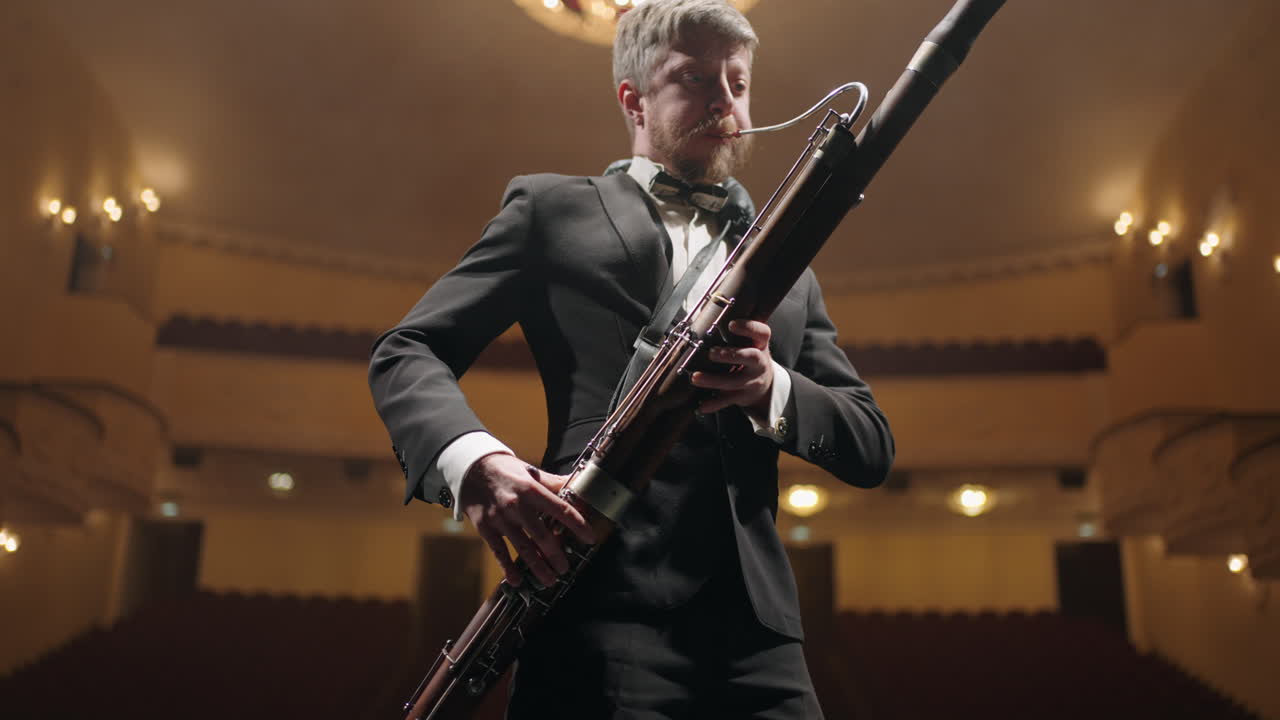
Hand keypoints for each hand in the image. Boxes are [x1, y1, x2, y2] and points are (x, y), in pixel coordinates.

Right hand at [458, 453, 595, 586]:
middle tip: (565, 568)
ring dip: (538, 567)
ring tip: (549, 580)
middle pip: (542, 536)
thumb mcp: (531, 472)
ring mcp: (500, 518)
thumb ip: (553, 483)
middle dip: (556, 555)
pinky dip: (508, 568)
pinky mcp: (485, 527)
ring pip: (523, 548)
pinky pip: (499, 551)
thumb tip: (579, 484)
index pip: (561, 509)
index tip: (590, 538)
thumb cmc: (506, 471)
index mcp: (532, 490)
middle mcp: (516, 505)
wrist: (470, 468)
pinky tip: (517, 581)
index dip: (578, 525)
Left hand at [690, 319, 773, 415]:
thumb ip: (732, 333)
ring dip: (714, 380)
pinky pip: (728, 400)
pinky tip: (701, 406)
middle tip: (711, 353)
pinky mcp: (743, 395)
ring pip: (734, 381)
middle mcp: (759, 362)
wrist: (764, 383)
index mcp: (760, 344)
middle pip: (750, 357)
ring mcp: (752, 380)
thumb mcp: (748, 342)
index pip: (762, 332)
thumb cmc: (748, 355)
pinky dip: (714, 404)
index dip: (748, 327)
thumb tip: (703, 314)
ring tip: (695, 378)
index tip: (731, 324)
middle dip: (730, 355)